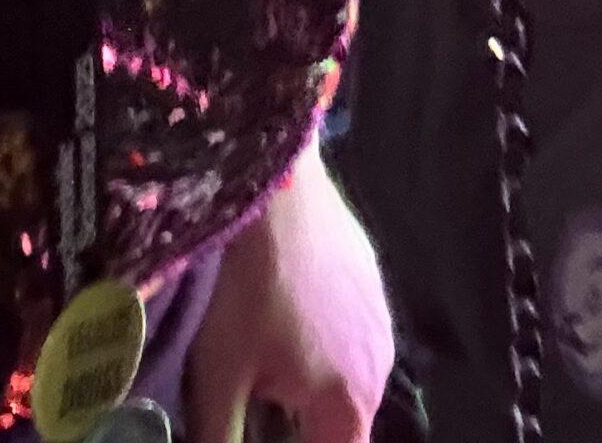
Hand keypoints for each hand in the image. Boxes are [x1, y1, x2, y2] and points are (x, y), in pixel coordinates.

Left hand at [184, 136, 395, 442]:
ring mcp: (381, 316)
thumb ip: (221, 436)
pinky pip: (352, 329)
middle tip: (261, 402)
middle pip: (344, 423)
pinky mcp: (370, 275)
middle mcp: (381, 365)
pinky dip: (325, 338)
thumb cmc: (247, 287)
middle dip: (306, 425)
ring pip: (349, 375)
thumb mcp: (220, 374)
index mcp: (350, 401)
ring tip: (269, 360)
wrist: (278, 184)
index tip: (268, 431)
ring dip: (316, 383)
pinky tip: (288, 311)